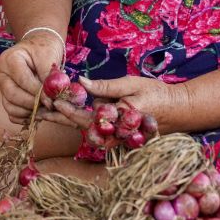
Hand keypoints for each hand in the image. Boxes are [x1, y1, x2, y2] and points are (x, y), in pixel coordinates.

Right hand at [0, 31, 64, 125]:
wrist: (39, 47)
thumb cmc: (44, 49)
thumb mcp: (49, 56)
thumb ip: (50, 75)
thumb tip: (52, 96)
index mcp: (9, 59)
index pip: (22, 80)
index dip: (37, 92)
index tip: (52, 100)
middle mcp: (1, 72)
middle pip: (12, 95)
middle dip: (33, 104)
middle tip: (50, 106)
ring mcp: (1, 86)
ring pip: (10, 107)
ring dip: (29, 112)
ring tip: (46, 110)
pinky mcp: (6, 96)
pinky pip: (12, 114)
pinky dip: (25, 117)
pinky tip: (38, 113)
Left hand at [40, 75, 187, 133]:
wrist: (178, 110)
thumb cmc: (156, 94)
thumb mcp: (130, 84)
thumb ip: (105, 87)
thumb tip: (81, 82)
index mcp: (118, 120)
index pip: (87, 118)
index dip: (69, 111)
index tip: (54, 102)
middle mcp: (115, 133)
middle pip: (82, 127)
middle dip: (62, 117)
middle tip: (41, 108)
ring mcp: (117, 138)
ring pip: (87, 129)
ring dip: (69, 119)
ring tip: (48, 109)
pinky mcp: (118, 136)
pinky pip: (96, 130)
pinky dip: (81, 121)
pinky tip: (67, 112)